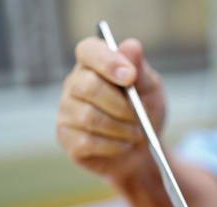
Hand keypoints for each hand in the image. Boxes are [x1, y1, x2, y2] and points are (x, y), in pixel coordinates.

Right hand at [56, 37, 165, 184]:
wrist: (143, 150)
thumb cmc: (144, 113)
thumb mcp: (150, 90)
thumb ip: (140, 70)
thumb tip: (132, 46)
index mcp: (94, 64)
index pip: (88, 51)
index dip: (108, 62)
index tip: (130, 76)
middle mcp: (74, 84)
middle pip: (88, 87)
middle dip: (121, 106)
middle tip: (139, 116)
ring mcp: (66, 111)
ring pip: (88, 117)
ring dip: (121, 128)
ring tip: (135, 133)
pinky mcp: (67, 138)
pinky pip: (87, 141)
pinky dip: (113, 145)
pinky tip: (122, 144)